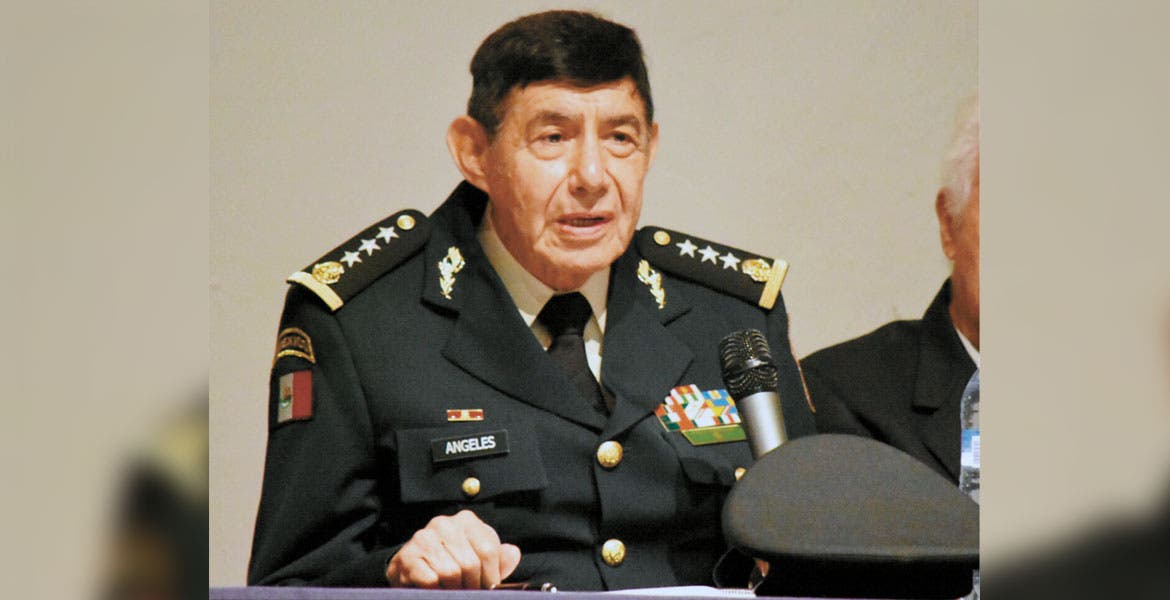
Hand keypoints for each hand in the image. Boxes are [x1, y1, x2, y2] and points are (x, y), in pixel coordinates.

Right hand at [385, 510, 521, 588]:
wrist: (412, 569)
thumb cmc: (451, 565)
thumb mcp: (478, 560)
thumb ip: (498, 559)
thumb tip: (513, 553)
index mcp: (466, 521)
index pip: (489, 549)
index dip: (491, 576)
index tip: (488, 588)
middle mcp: (444, 524)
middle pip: (470, 563)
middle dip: (472, 586)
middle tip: (469, 593)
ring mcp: (423, 538)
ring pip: (450, 573)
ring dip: (454, 590)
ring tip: (452, 591)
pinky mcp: (407, 557)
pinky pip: (430, 580)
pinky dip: (436, 591)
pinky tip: (436, 589)